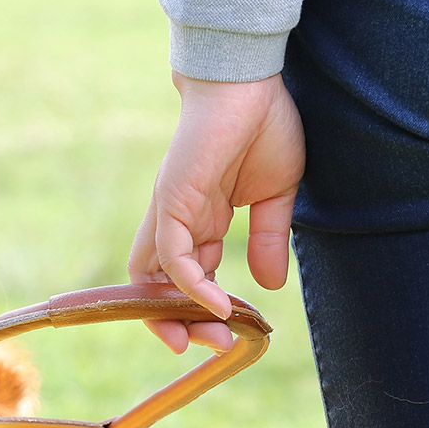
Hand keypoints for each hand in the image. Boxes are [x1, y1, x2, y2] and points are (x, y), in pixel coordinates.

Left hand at [129, 72, 303, 352]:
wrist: (250, 80)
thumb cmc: (263, 126)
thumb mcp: (276, 196)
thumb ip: (269, 241)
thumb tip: (271, 286)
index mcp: (200, 222)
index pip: (187, 280)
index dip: (201, 311)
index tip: (229, 333)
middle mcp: (177, 223)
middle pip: (157, 289)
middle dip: (181, 324)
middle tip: (216, 346)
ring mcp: (170, 213)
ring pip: (152, 280)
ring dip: (178, 315)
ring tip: (214, 336)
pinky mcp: (172, 202)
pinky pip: (172, 259)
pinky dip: (189, 287)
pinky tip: (217, 305)